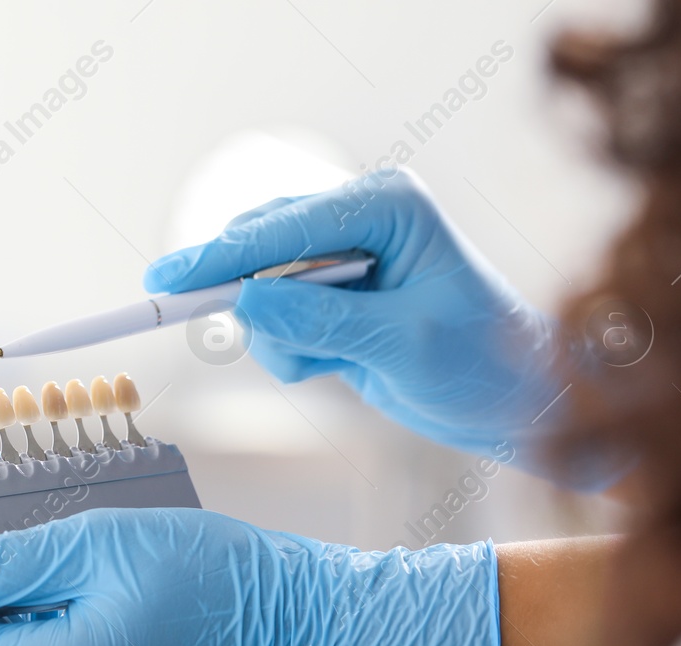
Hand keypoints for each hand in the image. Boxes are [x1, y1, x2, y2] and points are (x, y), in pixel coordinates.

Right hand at [146, 169, 570, 477]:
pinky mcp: (334, 296)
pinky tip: (335, 365)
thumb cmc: (482, 363)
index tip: (166, 280)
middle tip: (209, 327)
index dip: (221, 255)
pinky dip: (290, 353)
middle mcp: (363, 220)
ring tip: (331, 364)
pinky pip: (276, 322)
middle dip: (248, 300)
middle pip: (260, 245)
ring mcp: (344, 258)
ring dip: (279, 340)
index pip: (287, 226)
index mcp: (390, 207)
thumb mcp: (402, 345)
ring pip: (260, 290)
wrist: (514, 402)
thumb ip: (322, 322)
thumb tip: (247, 305)